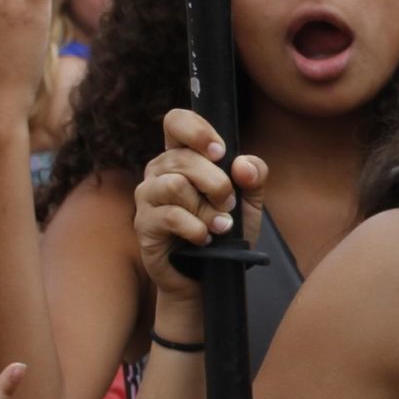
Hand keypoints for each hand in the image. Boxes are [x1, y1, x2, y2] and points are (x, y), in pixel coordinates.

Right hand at [133, 107, 266, 305]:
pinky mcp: (144, 224)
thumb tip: (242, 165)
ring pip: (174, 184)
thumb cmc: (225, 233)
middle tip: (229, 205)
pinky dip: (195, 228)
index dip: (198, 131)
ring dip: (205, 208)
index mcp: (182, 156)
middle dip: (216, 182)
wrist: (209, 277)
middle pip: (182, 158)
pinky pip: (169, 215)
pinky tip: (205, 238)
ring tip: (220, 225)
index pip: (176, 121)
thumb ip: (253, 176)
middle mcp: (159, 171)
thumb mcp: (249, 203)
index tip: (220, 152)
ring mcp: (147, 197)